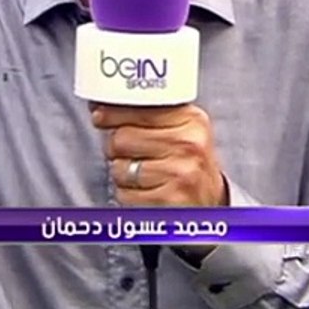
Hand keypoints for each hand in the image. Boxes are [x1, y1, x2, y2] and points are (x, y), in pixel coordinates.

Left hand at [92, 104, 227, 206]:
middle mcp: (188, 144)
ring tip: (141, 174)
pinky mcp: (169, 200)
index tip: (99, 115)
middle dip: (115, 147)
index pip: (140, 109)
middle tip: (127, 153)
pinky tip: (144, 191)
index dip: (112, 112)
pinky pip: (124, 193)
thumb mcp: (182, 131)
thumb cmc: (188, 164)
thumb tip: (104, 105)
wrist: (210, 203)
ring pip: (119, 168)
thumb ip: (152, 114)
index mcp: (192, 120)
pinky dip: (127, 194)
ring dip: (121, 173)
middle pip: (122, 138)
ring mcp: (180, 173)